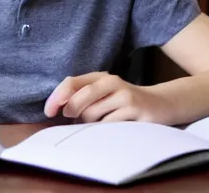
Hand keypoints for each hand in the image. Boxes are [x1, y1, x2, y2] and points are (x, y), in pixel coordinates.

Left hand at [44, 72, 170, 123]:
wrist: (160, 104)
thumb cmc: (123, 102)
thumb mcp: (103, 94)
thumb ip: (82, 96)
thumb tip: (58, 109)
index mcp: (100, 77)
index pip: (71, 82)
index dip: (56, 97)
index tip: (48, 112)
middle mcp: (112, 82)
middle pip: (79, 99)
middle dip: (72, 112)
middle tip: (75, 119)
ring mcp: (124, 96)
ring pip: (92, 115)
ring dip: (90, 125)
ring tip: (101, 123)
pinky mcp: (136, 110)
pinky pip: (109, 126)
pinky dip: (104, 131)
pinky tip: (113, 129)